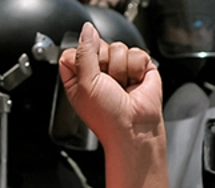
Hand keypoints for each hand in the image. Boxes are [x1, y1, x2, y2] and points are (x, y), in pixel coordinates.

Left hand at [60, 22, 175, 187]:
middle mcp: (99, 71)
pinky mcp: (139, 67)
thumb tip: (87, 30)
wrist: (133, 129)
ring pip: (118, 47)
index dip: (82, 56)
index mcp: (79, 77)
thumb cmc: (107, 116)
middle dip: (103, 62)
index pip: (76, 49)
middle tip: (107, 84)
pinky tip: (134, 84)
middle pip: (98, 44)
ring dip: (120, 69)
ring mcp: (119, 68)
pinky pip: (136, 52)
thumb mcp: (84, 83)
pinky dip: (136, 69)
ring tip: (122, 87)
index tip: (87, 72)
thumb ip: (84, 53)